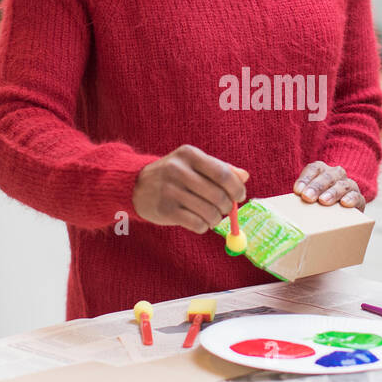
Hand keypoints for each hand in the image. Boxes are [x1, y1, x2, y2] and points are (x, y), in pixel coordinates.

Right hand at [132, 145, 248, 233]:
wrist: (136, 186)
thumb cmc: (173, 175)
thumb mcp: (193, 164)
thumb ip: (219, 168)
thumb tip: (244, 177)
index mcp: (188, 154)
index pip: (222, 173)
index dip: (236, 188)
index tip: (240, 196)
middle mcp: (177, 170)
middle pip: (218, 195)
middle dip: (228, 206)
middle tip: (226, 209)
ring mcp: (170, 191)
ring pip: (209, 212)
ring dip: (216, 218)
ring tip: (213, 217)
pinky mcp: (165, 210)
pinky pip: (196, 224)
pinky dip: (203, 226)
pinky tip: (200, 222)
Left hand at [294, 162, 363, 209]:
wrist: (338, 216)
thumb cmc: (316, 205)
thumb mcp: (307, 199)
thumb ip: (297, 198)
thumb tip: (276, 206)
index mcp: (321, 171)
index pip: (314, 169)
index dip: (305, 178)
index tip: (297, 191)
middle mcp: (336, 174)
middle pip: (327, 176)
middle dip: (317, 186)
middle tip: (308, 197)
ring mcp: (348, 185)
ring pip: (342, 184)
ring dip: (332, 192)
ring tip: (323, 201)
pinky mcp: (359, 199)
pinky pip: (357, 196)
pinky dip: (351, 198)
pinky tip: (344, 203)